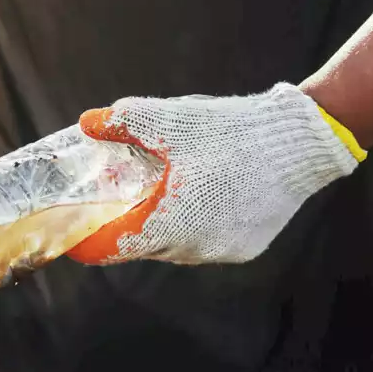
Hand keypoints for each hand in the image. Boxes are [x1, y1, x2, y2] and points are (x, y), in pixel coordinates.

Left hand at [65, 83, 363, 265]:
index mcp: (169, 223)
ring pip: (177, 244)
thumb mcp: (170, 120)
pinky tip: (199, 195)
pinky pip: (206, 242)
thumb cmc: (231, 132)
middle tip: (117, 196)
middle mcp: (194, 248)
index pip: (113, 247)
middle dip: (127, 223)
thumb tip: (88, 122)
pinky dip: (194, 224)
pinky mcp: (247, 248)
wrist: (298, 143)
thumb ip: (122, 123)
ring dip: (163, 223)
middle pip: (144, 244)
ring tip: (159, 191)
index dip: (89, 239)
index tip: (74, 231)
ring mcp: (223, 251)